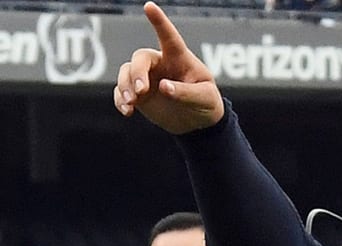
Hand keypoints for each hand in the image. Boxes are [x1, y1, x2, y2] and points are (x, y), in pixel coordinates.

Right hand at [113, 2, 224, 133]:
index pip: (169, 37)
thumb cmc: (206, 103)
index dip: (159, 22)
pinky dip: (120, 100)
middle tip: (141, 91)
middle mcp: (160, 64)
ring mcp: (147, 78)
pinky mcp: (138, 94)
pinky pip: (121, 91)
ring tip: (131, 103)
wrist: (198, 123)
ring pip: (126, 72)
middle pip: (140, 58)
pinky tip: (127, 111)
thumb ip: (185, 92)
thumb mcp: (204, 98)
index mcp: (179, 59)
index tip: (149, 6)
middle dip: (136, 73)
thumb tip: (162, 87)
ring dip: (125, 86)